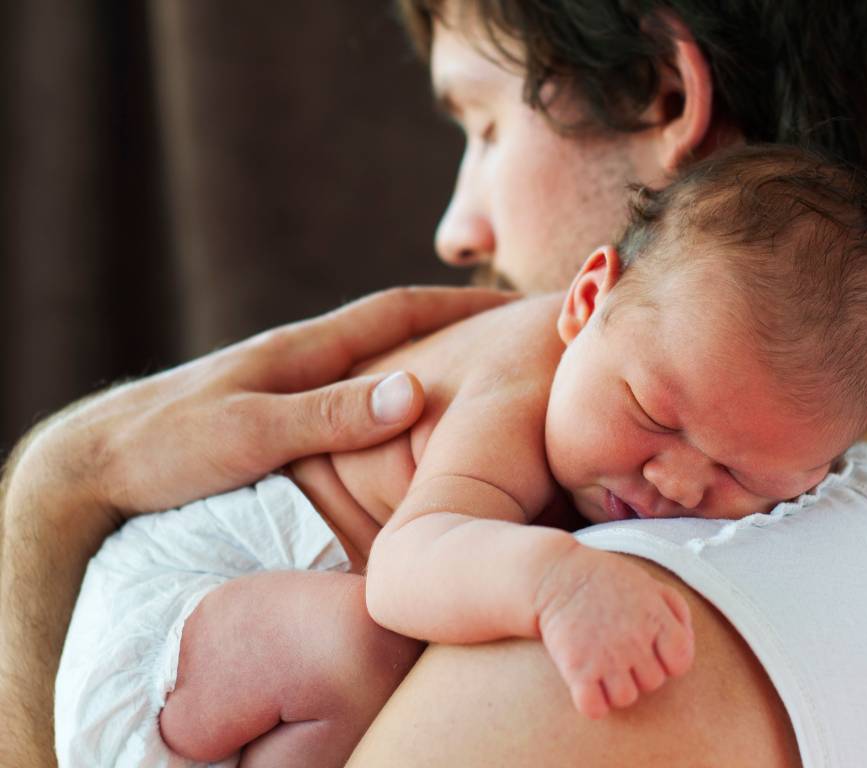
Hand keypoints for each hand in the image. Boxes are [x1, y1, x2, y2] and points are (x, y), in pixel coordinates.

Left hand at [0, 285, 512, 766]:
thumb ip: (331, 414)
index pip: (398, 311)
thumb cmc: (164, 447)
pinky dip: (389, 399)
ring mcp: (289, 385)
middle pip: (395, 333)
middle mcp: (303, 359)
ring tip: (472, 384)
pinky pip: (351, 398)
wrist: (92, 466)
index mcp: (305, 350)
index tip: (513, 307)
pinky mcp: (275, 415)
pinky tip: (398, 425)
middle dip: (454, 330)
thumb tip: (418, 391)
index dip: (459, 306)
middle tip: (508, 342)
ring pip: (374, 366)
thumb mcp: (251, 431)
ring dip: (425, 365)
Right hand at [536, 547, 694, 718]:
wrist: (555, 573)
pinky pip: (594, 708)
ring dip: (615, 686)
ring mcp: (606, 656)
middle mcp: (634, 640)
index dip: (668, 660)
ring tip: (602, 663)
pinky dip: (591, 702)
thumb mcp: (648, 582)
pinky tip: (585, 681)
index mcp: (655, 618)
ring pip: (626, 698)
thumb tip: (687, 640)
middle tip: (618, 649)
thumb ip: (676, 609)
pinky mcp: (577, 669)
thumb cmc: (604, 579)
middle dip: (638, 670)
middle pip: (652, 682)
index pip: (681, 662)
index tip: (651, 649)